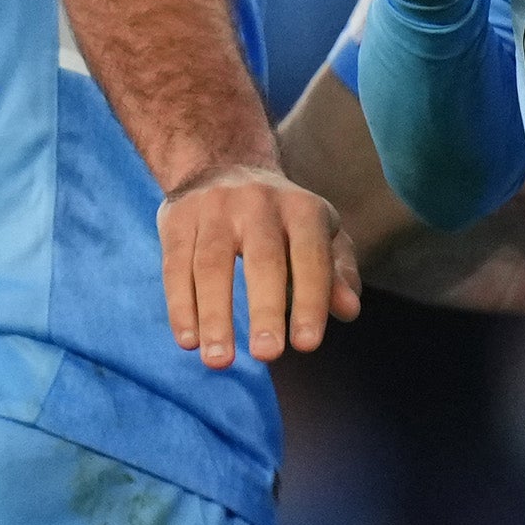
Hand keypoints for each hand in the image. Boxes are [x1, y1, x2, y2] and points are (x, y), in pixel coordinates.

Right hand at [159, 159, 361, 369]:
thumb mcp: (321, 234)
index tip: (307, 345)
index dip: (310, 300)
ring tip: (219, 361)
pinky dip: (181, 306)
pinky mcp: (177, 220)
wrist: (221, 164)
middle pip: (262, 260)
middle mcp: (258, 204)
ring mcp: (214, 209)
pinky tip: (189, 341)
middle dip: (265, 310)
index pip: (310, 257)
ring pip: (210, 265)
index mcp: (302, 209)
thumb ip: (337, 272)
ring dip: (214, 316)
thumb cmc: (284, 218)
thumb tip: (348, 310)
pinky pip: (176, 267)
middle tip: (268, 355)